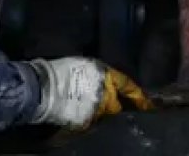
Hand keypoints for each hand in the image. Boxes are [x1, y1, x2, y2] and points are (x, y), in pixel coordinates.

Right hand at [28, 57, 151, 129]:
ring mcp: (96, 110)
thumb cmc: (60, 72)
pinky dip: (86, 118)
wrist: (41, 88)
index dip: (138, 95)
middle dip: (110, 105)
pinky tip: (75, 112)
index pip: (128, 85)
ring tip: (81, 105)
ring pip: (103, 115)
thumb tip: (109, 84)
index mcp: (106, 76)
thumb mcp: (85, 66)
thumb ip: (101, 76)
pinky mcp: (85, 122)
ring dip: (97, 112)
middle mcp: (105, 94)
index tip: (147, 103)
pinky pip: (91, 121)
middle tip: (96, 100)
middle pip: (115, 106)